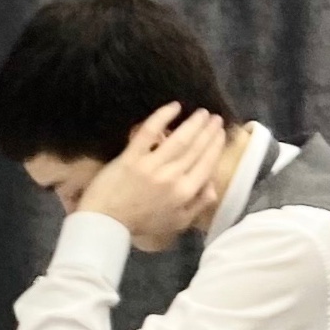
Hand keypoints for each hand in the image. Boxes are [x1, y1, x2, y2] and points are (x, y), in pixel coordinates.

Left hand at [76, 104, 232, 249]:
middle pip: (195, 149)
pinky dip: (162, 117)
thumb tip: (213, 186)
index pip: (206, 165)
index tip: (221, 134)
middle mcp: (173, 177)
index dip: (216, 147)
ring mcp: (152, 165)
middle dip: (208, 131)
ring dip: (193, 124)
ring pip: (179, 140)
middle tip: (215, 117)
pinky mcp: (132, 156)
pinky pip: (149, 133)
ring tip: (202, 112)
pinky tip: (174, 107)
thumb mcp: (177, 222)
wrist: (107, 222)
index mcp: (185, 192)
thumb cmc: (142, 223)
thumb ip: (198, 204)